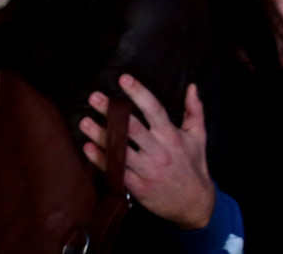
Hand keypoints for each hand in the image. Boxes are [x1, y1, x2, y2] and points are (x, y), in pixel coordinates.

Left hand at [81, 75, 215, 230]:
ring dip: (100, 135)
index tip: (124, 79)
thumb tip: (191, 86)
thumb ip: (195, 110)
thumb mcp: (198, 136)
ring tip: (84, 121)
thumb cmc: (194, 166)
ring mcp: (147, 169)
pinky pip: (116, 171)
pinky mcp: (138, 186)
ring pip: (120, 149)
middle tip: (94, 97)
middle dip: (111, 111)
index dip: (139, 93)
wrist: (194, 203)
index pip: (154, 109)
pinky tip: (88, 148)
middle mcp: (158, 150)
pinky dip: (101, 160)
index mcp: (171, 135)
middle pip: (131, 128)